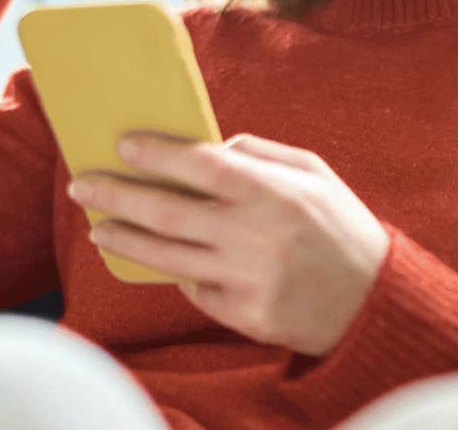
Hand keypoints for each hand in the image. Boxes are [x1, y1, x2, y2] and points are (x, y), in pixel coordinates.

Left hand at [68, 134, 391, 356]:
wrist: (374, 301)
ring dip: (125, 240)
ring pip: (167, 257)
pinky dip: (176, 272)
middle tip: (83, 184)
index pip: (201, 165)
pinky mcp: (243, 315)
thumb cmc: (341, 226)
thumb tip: (209, 145)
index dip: (157, 154)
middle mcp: (255, 236)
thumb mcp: (315, 173)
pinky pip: (194, 289)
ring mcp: (246, 280)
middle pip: (167, 212)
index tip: (122, 144)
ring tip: (98, 228)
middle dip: (117, 195)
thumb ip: (261, 153)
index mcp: (274, 192)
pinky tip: (161, 260)